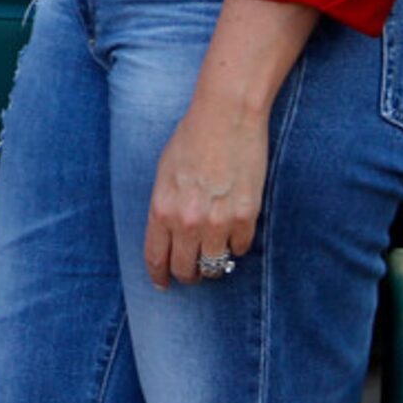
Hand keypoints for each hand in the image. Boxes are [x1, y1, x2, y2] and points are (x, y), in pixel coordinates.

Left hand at [144, 96, 266, 286]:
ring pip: (215, 266)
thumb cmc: (190, 139)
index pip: (156, 258)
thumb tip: (169, 235)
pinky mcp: (246, 217)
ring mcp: (219, 222)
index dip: (159, 276)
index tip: (162, 285)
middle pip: (186, 269)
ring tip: (213, 254)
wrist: (226, 117)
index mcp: (161, 208)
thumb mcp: (164, 173)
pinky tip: (232, 233)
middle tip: (191, 272)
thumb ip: (165, 206)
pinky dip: (235, 246)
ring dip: (213, 265)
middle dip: (187, 274)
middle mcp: (188, 221)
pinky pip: (240, 249)